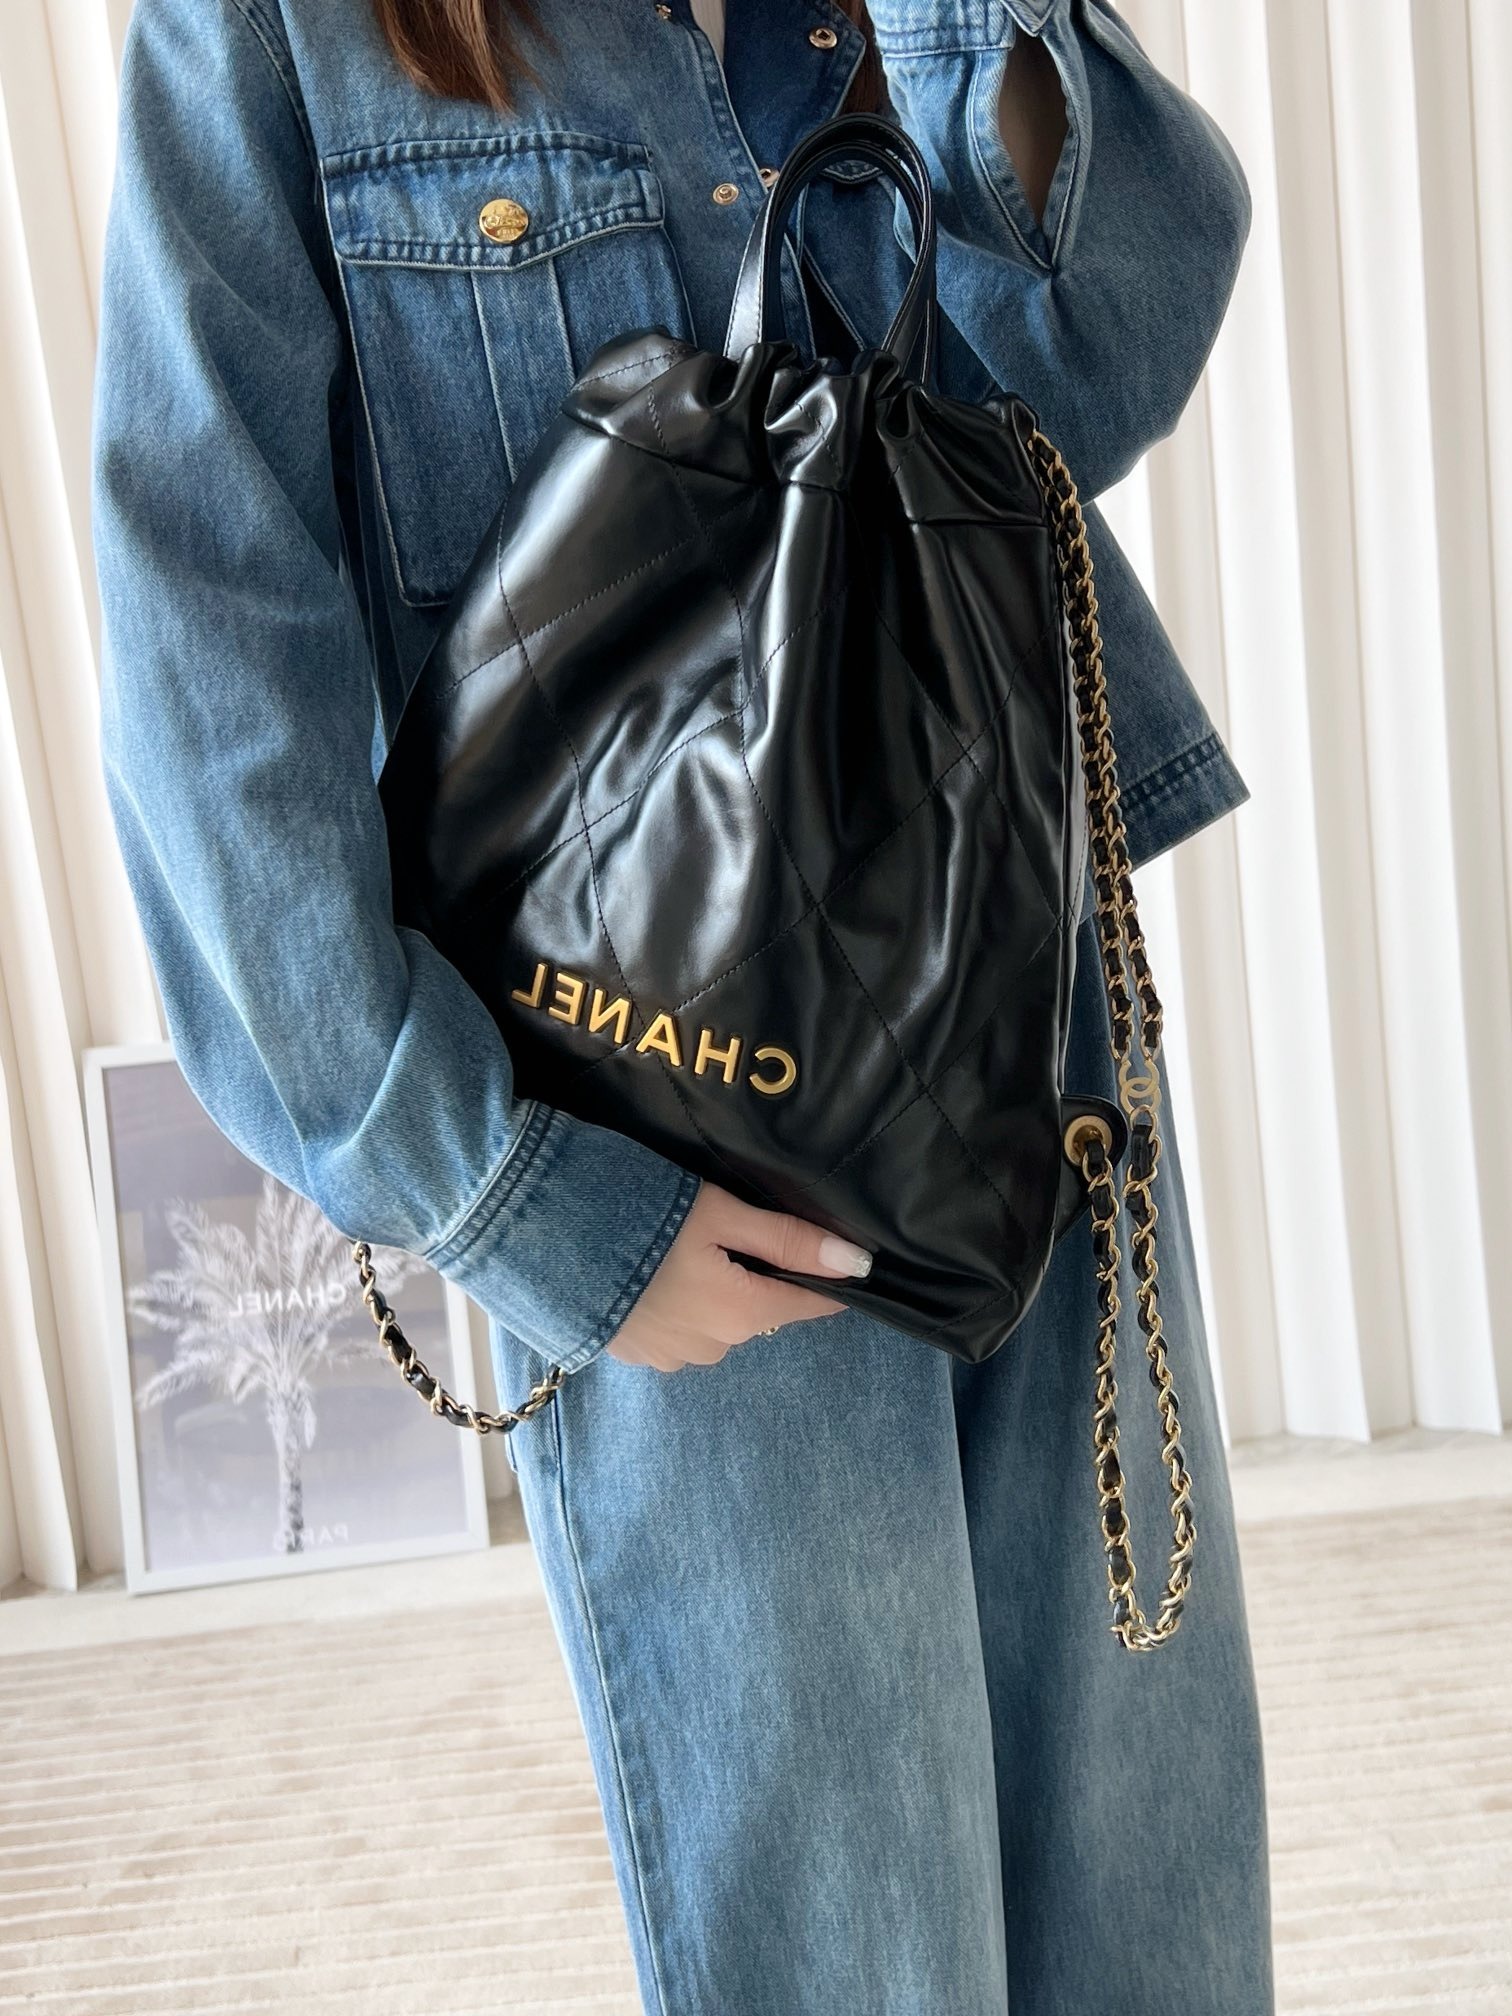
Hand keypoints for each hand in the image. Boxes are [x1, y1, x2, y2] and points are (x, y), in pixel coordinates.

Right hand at [605, 1179, 873, 1372]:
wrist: (539, 1236)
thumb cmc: (639, 1214)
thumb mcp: (719, 1212)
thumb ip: (787, 1238)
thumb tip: (858, 1262)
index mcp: (741, 1313)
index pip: (809, 1302)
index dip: (823, 1275)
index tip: (821, 1247)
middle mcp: (713, 1347)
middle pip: (758, 1306)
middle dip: (753, 1272)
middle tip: (718, 1224)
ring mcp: (668, 1357)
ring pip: (716, 1320)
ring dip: (711, 1289)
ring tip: (675, 1243)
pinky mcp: (631, 1353)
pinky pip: (676, 1328)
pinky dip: (674, 1301)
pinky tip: (648, 1268)